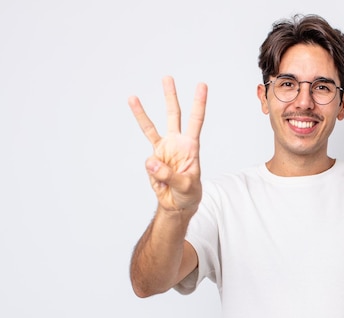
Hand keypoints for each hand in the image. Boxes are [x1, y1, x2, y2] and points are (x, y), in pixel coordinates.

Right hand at [128, 76, 207, 211]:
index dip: (199, 103)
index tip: (202, 85)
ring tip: (132, 97)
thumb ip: (168, 174)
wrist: (178, 204)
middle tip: (167, 77)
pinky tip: (153, 171)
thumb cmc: (189, 193)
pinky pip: (145, 154)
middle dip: (171, 96)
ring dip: (142, 112)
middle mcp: (177, 143)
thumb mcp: (185, 186)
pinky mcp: (153, 160)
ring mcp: (164, 150)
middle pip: (174, 115)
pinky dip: (146, 161)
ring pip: (152, 127)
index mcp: (191, 146)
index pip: (196, 120)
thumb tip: (150, 161)